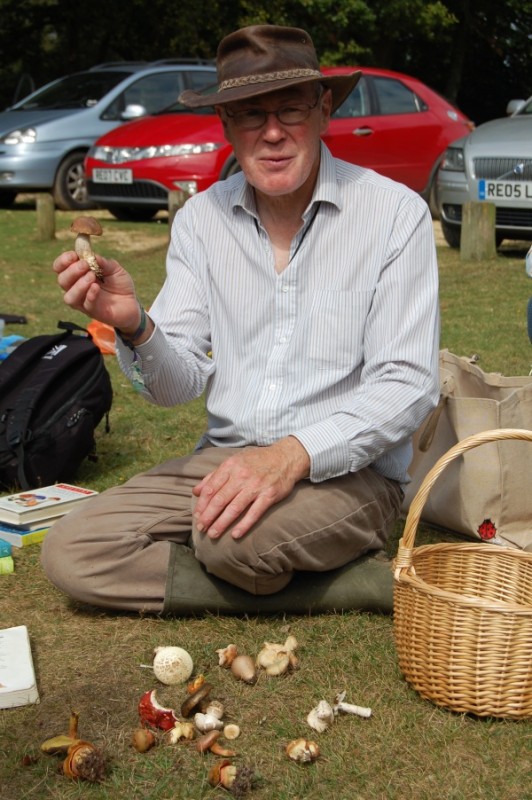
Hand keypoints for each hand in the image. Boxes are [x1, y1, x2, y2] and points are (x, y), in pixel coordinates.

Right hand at [53, 250, 139, 330]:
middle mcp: (76, 289)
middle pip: (62, 281)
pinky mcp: (94, 312)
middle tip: (85, 265)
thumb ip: (104, 263)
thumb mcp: (115, 270)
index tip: (74, 255)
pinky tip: (96, 287)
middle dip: (71, 271)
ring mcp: (84, 302)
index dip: (63, 261)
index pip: (60, 268)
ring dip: (78, 285)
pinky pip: (86, 305)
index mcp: (78, 275)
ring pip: (69, 297)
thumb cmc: (120, 285)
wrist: (132, 304)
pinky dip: (90, 295)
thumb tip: (93, 256)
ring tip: (91, 276)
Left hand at [192, 437, 309, 539]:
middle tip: (201, 528)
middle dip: (208, 516)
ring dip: (222, 523)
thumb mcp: (234, 462)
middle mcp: (242, 476)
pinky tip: (235, 534)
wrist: (285, 457)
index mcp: (230, 466)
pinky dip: (244, 525)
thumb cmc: (256, 461)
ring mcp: (256, 486)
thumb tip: (195, 491)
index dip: (202, 504)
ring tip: (213, 534)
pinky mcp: (269, 495)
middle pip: (220, 500)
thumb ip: (214, 476)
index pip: (211, 488)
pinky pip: (254, 513)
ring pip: (234, 508)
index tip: (196, 516)